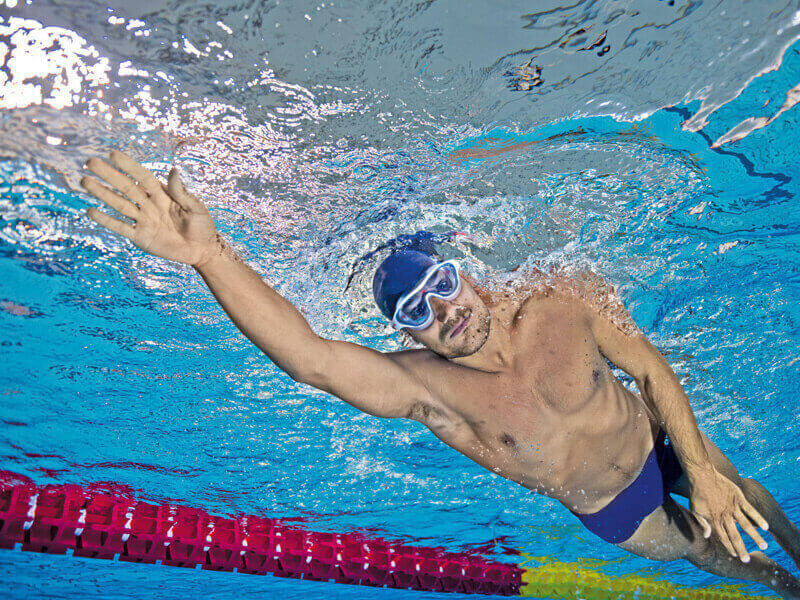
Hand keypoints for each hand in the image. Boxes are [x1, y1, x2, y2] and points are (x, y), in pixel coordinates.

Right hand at [81, 150, 218, 266]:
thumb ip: (181, 192)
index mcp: (163, 194)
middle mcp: (149, 204)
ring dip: (102, 193)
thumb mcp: (195, 207)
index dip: (128, 166)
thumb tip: (174, 170)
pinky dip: (106, 220)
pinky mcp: (140, 237)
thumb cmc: (202, 225)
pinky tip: (90, 211)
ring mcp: (143, 220)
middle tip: (90, 162)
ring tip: (84, 181)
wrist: (202, 250)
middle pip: (125, 187)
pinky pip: (120, 227)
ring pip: (119, 204)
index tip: (112, 154)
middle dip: (108, 175)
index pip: (142, 177)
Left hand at [688, 468, 768, 561]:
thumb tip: (708, 536)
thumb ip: (702, 523)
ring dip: (755, 536)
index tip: (735, 556)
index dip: (729, 547)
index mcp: (714, 519)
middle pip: (735, 535)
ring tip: (764, 546)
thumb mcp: (694, 509)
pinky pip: (751, 510)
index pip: (723, 537)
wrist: (701, 474)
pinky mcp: (739, 498)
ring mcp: (733, 507)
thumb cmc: (696, 493)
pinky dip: (758, 518)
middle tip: (747, 560)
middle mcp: (724, 515)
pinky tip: (766, 527)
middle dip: (741, 549)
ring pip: (746, 525)